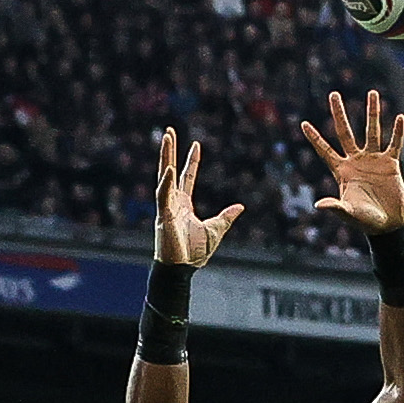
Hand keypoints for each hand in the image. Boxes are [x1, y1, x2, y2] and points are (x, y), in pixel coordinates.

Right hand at [147, 126, 247, 267]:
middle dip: (170, 151)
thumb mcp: (216, 230)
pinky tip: (168, 168)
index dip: (191, 161)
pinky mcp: (163, 216)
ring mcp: (166, 207)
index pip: (187, 177)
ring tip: (166, 137)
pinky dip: (165, 182)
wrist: (182, 270)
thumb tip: (240, 206)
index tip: (196, 144)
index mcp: (184, 205)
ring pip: (164, 176)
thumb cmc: (194, 254)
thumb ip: (226, 217)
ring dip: (164, 157)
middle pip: (170, 170)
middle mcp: (173, 202)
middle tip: (169, 131)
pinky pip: (163, 195)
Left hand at [296, 89, 403, 233]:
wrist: (387, 225)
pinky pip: (395, 144)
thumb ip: (336, 207)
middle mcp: (356, 161)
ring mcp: (374, 160)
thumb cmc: (365, 221)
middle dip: (339, 113)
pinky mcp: (391, 164)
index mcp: (342, 171)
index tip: (303, 123)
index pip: (325, 150)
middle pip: (345, 132)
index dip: (314, 138)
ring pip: (372, 131)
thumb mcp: (349, 214)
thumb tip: (319, 205)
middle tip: (333, 94)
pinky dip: (398, 132)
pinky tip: (400, 118)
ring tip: (372, 93)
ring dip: (372, 113)